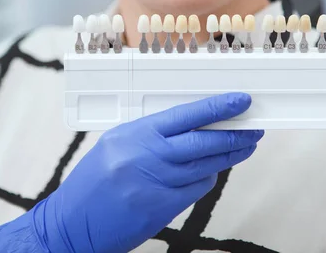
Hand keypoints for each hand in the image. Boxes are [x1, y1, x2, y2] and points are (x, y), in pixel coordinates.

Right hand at [0, 93, 262, 252]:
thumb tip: (193, 127)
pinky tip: (211, 174)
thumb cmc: (93, 183)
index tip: (240, 101)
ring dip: (228, 157)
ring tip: (245, 147)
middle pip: (201, 142)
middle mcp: (144, 157)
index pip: (184, 115)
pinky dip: (206, 180)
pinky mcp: (160, 209)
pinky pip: (195, 190)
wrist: (71, 224)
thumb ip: (153, 135)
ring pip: (204, 167)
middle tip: (255, 129)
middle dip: (234, 135)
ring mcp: (154, 185)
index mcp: (133, 135)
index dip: (217, 107)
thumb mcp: (117, 145)